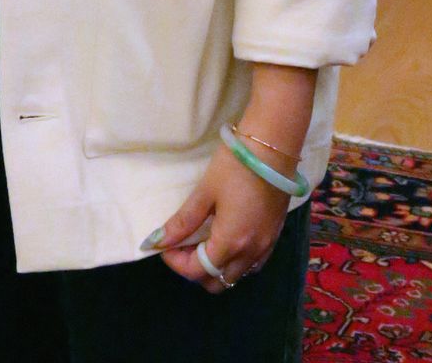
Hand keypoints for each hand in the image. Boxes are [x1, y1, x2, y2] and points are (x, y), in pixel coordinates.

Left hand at [149, 144, 290, 291]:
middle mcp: (250, 253)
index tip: (164, 244)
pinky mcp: (274, 238)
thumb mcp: (205, 192)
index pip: (198, 271)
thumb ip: (183, 221)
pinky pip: (251, 265)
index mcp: (231, 243)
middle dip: (195, 269)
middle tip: (182, 244)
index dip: (175, 262)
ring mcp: (265, 248)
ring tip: (201, 240)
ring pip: (236, 275)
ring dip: (215, 266)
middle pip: (218, 282)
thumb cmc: (235, 167)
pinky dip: (234, 260)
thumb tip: (157, 241)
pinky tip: (224, 238)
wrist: (273, 149)